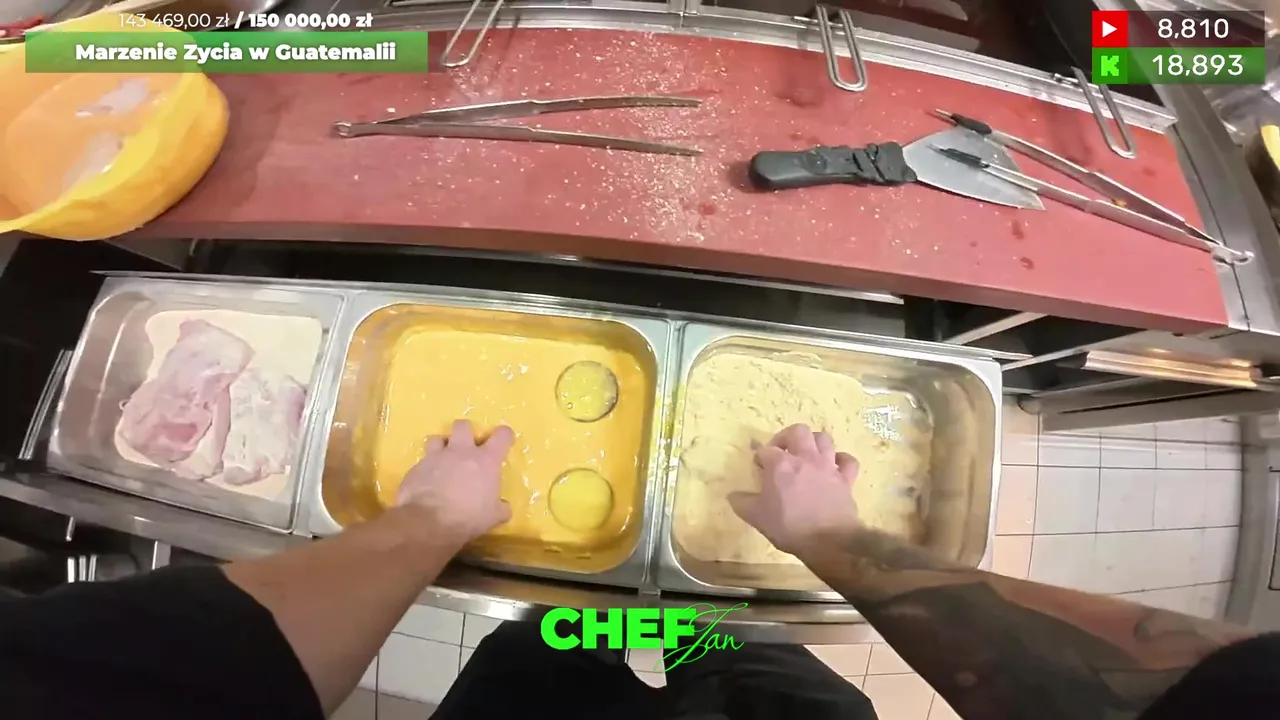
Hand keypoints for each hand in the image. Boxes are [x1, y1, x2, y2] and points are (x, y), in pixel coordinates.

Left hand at [396, 419, 514, 546]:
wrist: (428, 522)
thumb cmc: (468, 517)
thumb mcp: (493, 517)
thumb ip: (500, 508)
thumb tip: (504, 507)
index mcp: (485, 460)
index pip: (501, 436)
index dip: (504, 436)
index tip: (504, 441)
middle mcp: (460, 452)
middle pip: (463, 425)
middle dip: (466, 432)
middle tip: (467, 448)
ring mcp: (435, 457)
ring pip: (436, 438)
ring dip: (441, 447)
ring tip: (442, 461)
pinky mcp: (415, 468)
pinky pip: (421, 463)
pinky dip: (426, 470)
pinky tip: (426, 483)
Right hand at [728, 423, 860, 554]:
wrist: (828, 540)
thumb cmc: (789, 526)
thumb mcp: (757, 517)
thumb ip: (742, 503)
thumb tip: (732, 495)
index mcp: (781, 464)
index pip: (766, 450)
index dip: (760, 457)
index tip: (758, 468)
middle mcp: (805, 458)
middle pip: (798, 431)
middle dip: (787, 437)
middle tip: (781, 451)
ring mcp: (828, 467)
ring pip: (824, 439)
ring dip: (813, 442)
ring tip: (806, 454)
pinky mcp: (846, 479)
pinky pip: (848, 461)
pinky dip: (841, 460)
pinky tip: (834, 466)